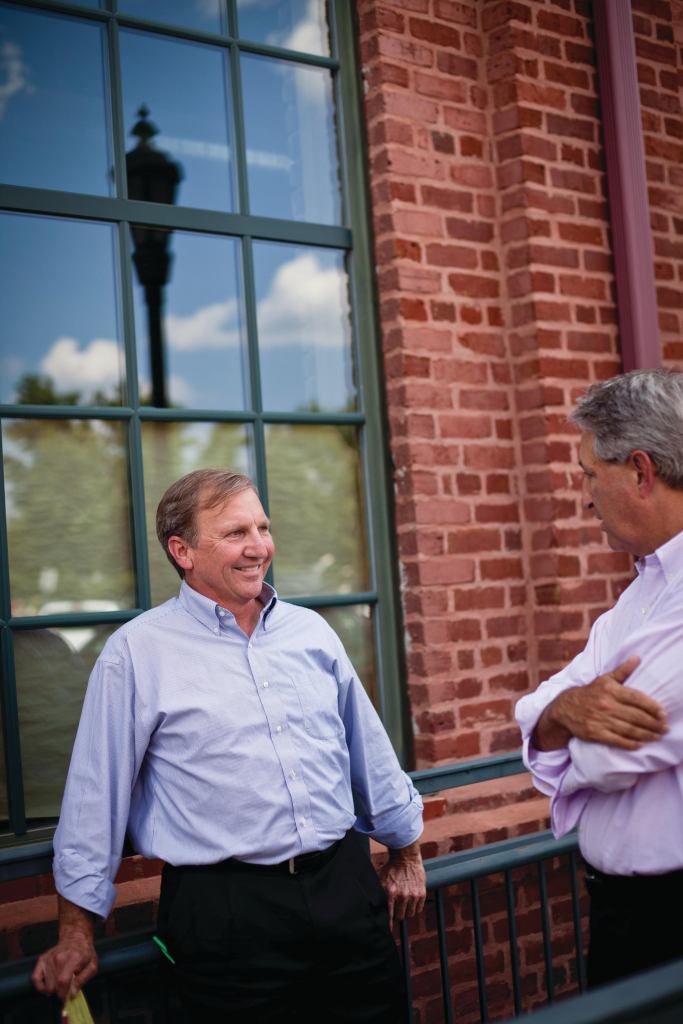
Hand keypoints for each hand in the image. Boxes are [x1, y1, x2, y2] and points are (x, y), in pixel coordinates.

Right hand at [32, 932, 97, 1000]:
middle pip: (53, 986)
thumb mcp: (92, 965)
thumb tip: (72, 993)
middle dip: (59, 992)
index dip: (63, 994)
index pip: (63, 981)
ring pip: (46, 986)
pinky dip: (40, 986)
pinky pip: (35, 979)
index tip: (66, 998)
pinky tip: (49, 985)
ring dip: (53, 988)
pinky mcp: (41, 960)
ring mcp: (48, 959)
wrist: (75, 937)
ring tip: (60, 983)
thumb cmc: (85, 953)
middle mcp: (58, 958)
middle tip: (65, 988)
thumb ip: (83, 979)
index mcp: (73, 958)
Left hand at [377, 841, 425, 928]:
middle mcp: (402, 895)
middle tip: (397, 908)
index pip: (389, 915)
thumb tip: (370, 904)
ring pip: (410, 914)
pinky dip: (415, 907)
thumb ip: (377, 891)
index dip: (388, 924)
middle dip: (398, 914)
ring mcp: (413, 895)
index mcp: (390, 893)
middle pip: (400, 916)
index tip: (388, 931)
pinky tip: (412, 901)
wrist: (406, 857)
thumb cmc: (391, 868)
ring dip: (407, 911)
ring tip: (405, 904)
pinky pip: (419, 909)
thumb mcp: (380, 879)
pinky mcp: (421, 893)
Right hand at [534, 655, 667, 750]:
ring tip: (657, 736)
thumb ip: (622, 671)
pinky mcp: (595, 733)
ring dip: (646, 735)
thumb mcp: (604, 679)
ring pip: (629, 729)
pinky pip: (617, 740)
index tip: (663, 713)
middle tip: (664, 728)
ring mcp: (600, 720)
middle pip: (636, 716)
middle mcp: (606, 704)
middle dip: (653, 723)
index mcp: (610, 689)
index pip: (637, 698)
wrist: (564, 708)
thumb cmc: (589, 693)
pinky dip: (630, 744)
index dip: (652, 707)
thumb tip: (637, 658)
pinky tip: (640, 744)